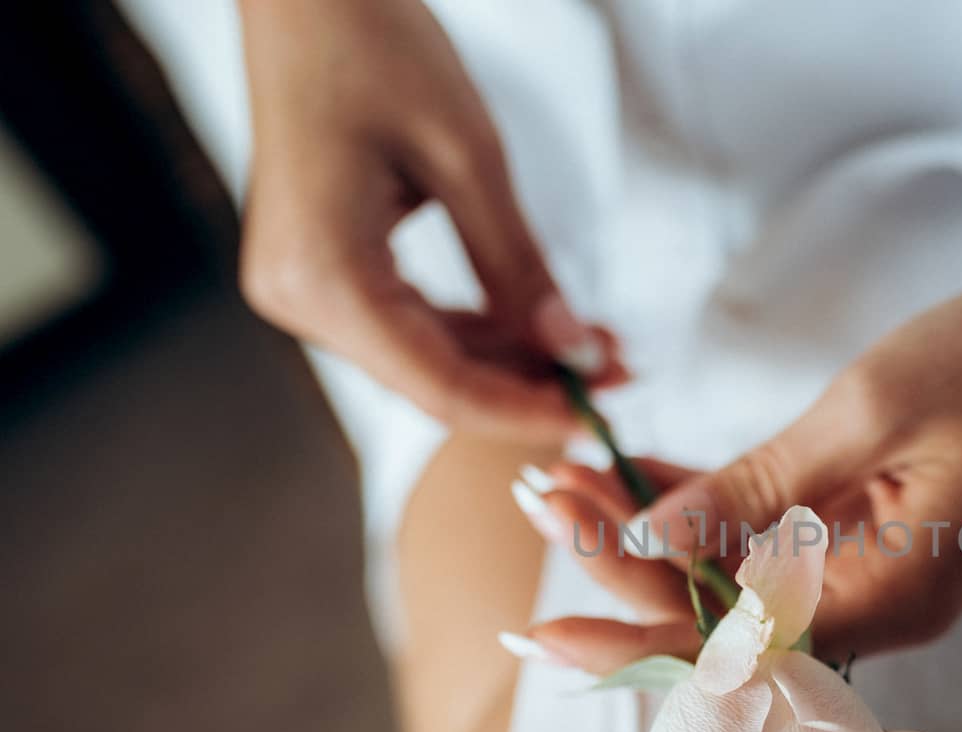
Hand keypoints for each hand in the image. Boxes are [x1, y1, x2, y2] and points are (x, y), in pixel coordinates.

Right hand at [236, 0, 620, 441]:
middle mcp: (299, 298)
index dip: (529, 412)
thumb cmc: (372, 43)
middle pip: (434, 381)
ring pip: (427, 358)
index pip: (442, 387)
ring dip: (513, 360)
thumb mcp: (467, 156)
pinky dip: (479, 329)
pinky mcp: (320, 269)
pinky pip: (410, 324)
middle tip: (620, 373)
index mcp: (324, 276)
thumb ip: (520, 268)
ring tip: (598, 346)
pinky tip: (542, 324)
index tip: (603, 417)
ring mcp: (303, 287)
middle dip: (531, 385)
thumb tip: (575, 353)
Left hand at [509, 278, 961, 665]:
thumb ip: (758, 489)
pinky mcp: (871, 534)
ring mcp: (875, 573)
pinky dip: (708, 511)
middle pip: (724, 619)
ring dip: (655, 537)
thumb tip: (649, 544)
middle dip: (624, 570)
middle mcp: (878, 607)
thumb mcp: (869, 413)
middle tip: (540, 501)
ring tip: (566, 484)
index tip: (543, 613)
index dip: (630, 631)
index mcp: (888, 595)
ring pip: (738, 581)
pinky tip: (640, 471)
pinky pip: (772, 542)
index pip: (731, 643)